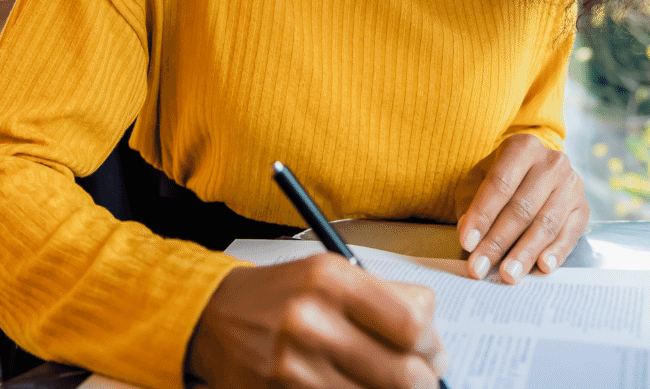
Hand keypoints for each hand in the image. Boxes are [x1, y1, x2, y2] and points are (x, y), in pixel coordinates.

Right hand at [186, 253, 447, 387]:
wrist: (215, 317)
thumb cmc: (282, 293)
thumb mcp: (329, 273)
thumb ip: (383, 295)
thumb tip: (432, 328)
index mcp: (330, 278)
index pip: (409, 323)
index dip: (432, 344)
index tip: (434, 350)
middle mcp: (311, 320)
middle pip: (403, 374)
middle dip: (424, 381)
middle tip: (426, 378)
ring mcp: (295, 366)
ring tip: (392, 383)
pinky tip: (359, 387)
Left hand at [457, 133, 588, 284]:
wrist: (535, 172)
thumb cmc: (501, 179)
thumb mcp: (478, 182)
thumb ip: (470, 205)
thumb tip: (469, 236)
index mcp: (522, 147)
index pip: (500, 183)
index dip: (482, 215)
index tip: (467, 242)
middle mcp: (551, 162)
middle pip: (522, 207)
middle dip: (498, 242)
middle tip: (481, 267)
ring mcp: (571, 184)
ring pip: (545, 224)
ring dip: (524, 253)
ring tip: (508, 274)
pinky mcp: (583, 208)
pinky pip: (569, 235)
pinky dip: (555, 253)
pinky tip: (542, 267)